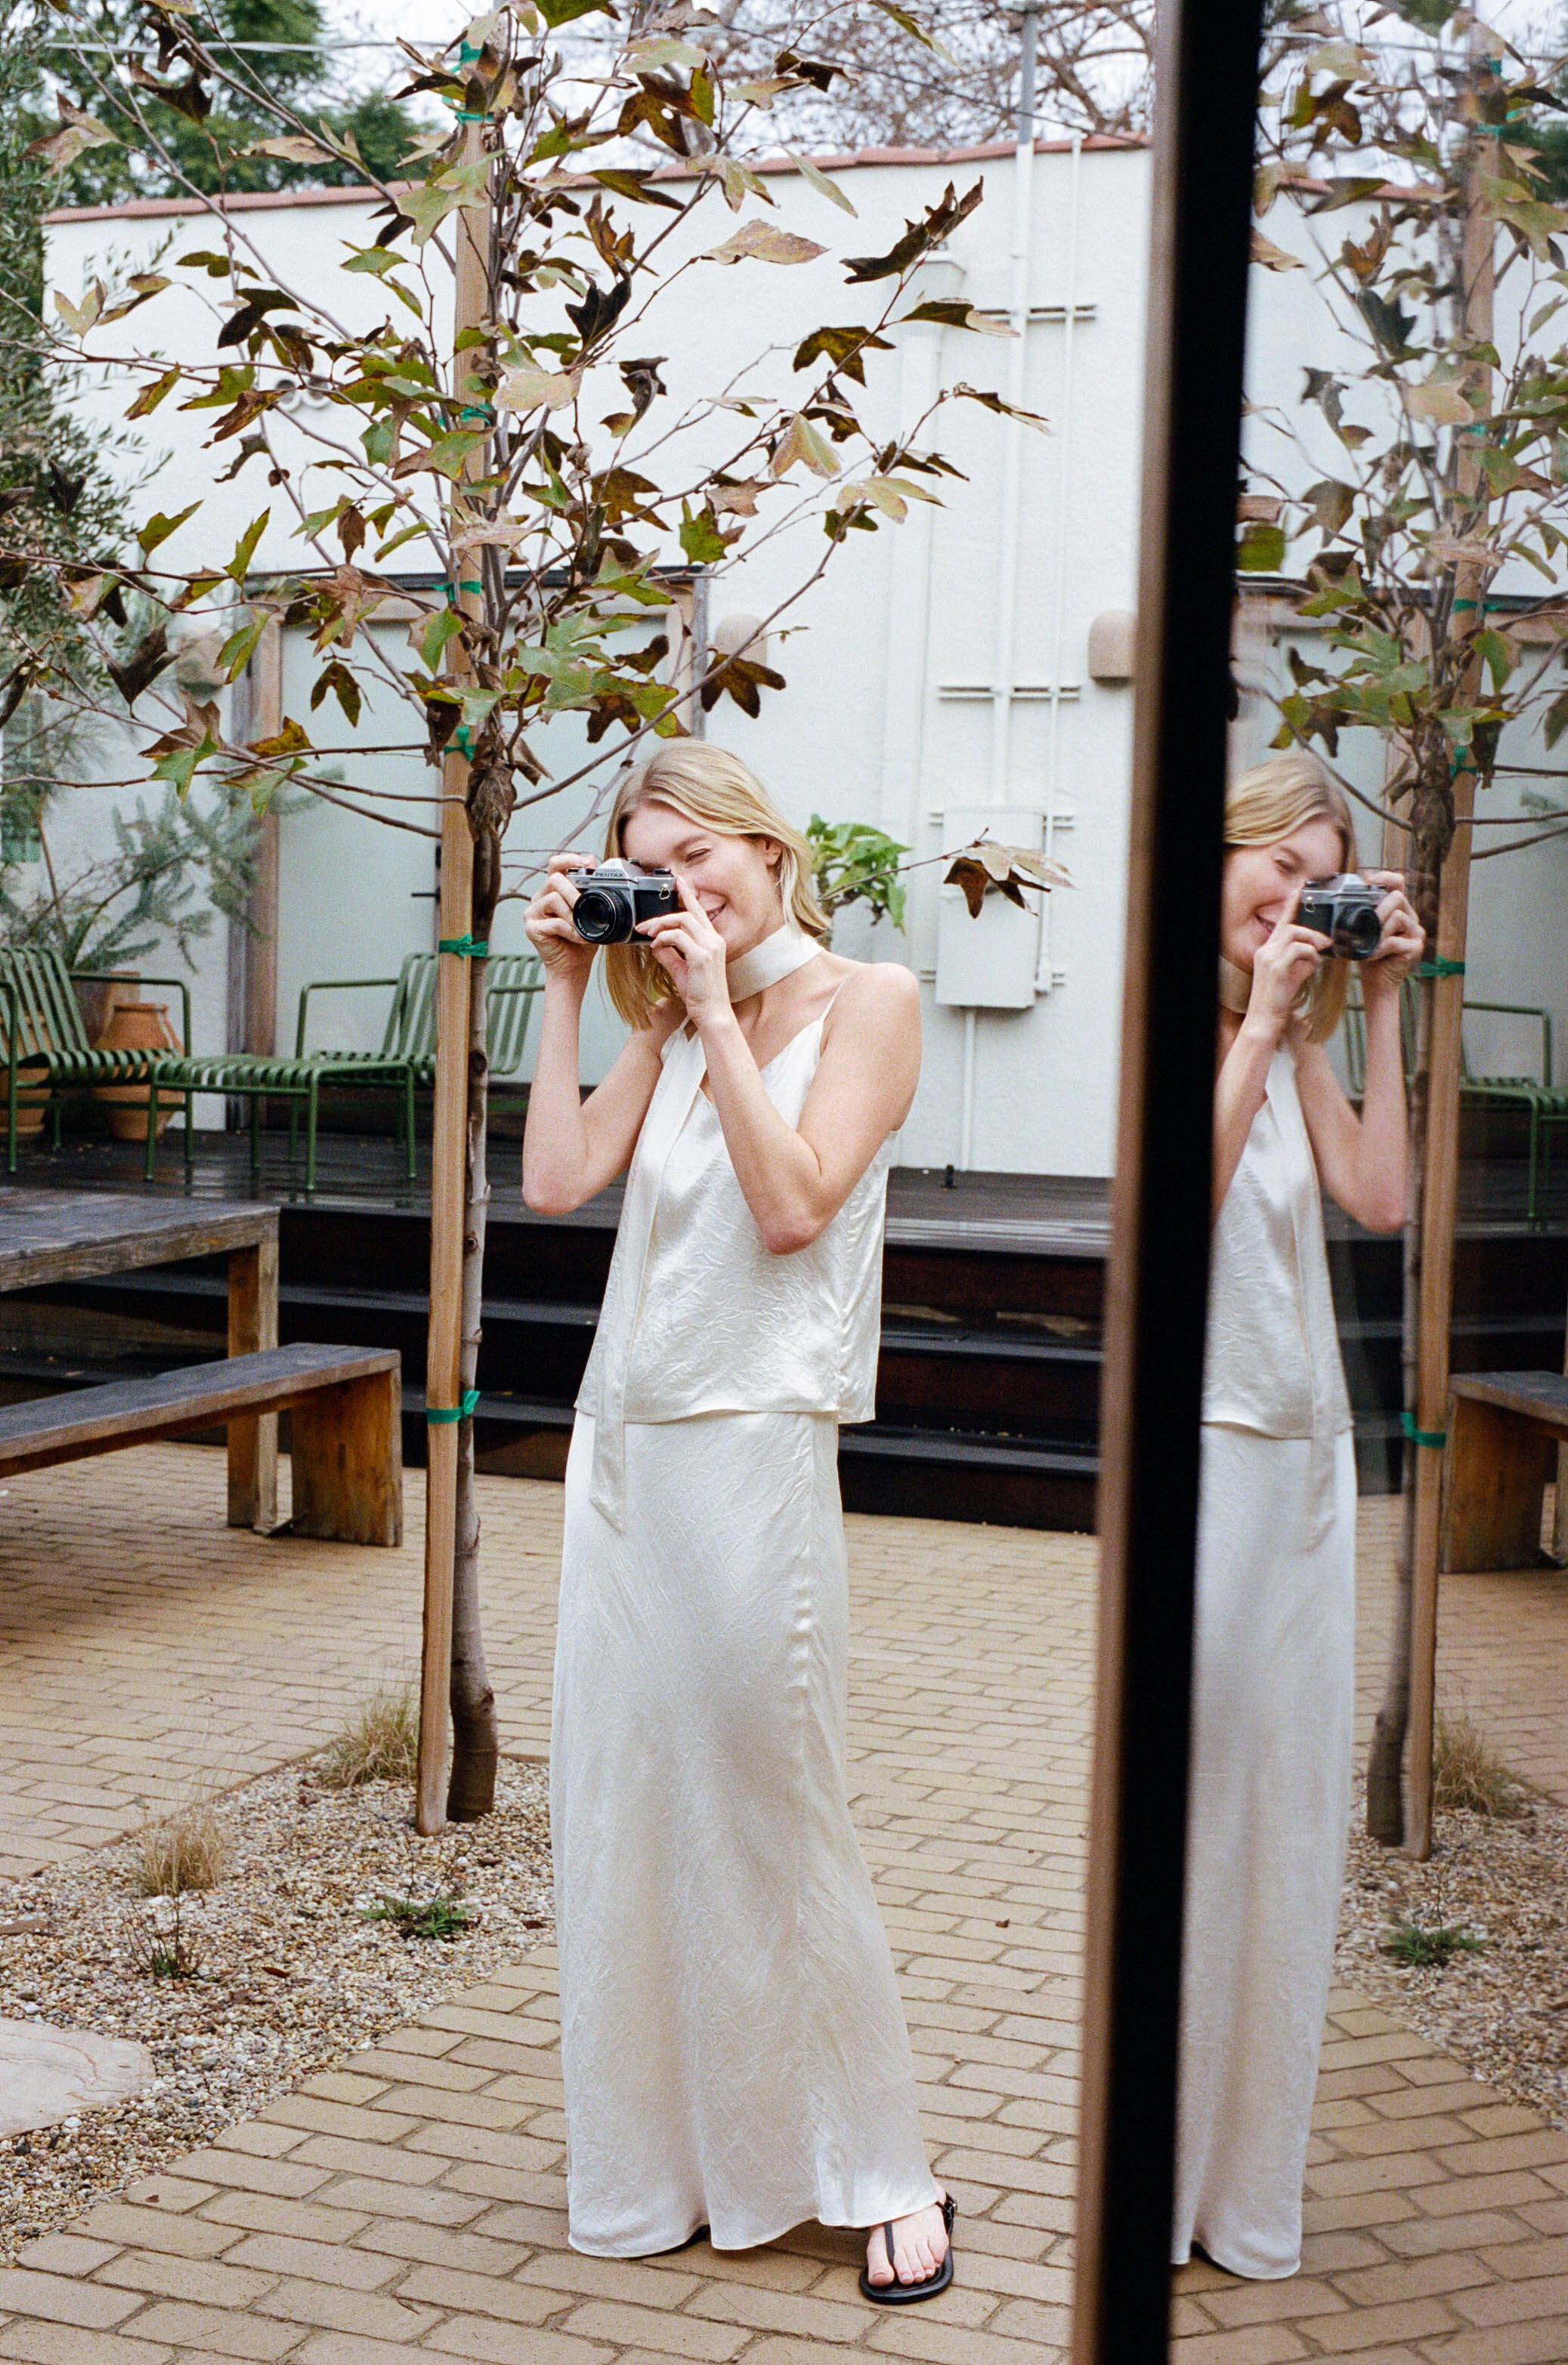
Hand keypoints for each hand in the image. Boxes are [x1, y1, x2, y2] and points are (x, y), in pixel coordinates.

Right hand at [524, 851, 596, 987]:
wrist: (574, 966)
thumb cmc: (582, 939)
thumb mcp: (592, 910)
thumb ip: (591, 886)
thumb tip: (592, 859)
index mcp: (553, 890)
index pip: (555, 864)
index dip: (568, 858)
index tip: (586, 862)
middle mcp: (540, 897)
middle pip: (554, 879)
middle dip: (574, 892)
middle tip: (585, 906)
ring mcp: (533, 912)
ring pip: (553, 898)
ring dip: (573, 915)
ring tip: (581, 928)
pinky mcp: (531, 928)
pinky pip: (553, 922)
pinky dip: (570, 930)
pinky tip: (577, 938)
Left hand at [636, 872, 731, 1028]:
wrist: (712, 1014)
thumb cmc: (701, 995)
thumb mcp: (680, 971)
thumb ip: (669, 955)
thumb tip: (655, 944)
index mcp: (713, 941)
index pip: (699, 912)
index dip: (688, 895)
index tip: (677, 882)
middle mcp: (714, 940)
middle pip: (687, 913)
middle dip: (662, 915)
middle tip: (644, 925)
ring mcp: (710, 947)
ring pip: (682, 921)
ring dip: (661, 925)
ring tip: (648, 934)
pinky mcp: (701, 957)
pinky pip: (677, 937)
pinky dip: (663, 939)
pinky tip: (656, 947)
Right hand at [1244, 888, 1328, 1043]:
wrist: (1265, 1020)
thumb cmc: (1278, 1000)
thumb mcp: (1294, 975)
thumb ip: (1304, 960)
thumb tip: (1319, 951)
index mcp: (1268, 949)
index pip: (1282, 922)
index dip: (1292, 905)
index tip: (1302, 891)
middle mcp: (1265, 950)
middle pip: (1288, 924)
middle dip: (1311, 926)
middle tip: (1328, 936)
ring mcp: (1268, 958)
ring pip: (1294, 933)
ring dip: (1313, 940)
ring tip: (1325, 949)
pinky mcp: (1275, 968)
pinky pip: (1297, 950)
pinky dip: (1310, 954)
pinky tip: (1315, 963)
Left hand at [1361, 871, 1423, 994]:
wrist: (1377, 982)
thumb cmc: (1368, 954)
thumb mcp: (1362, 931)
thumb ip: (1361, 915)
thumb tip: (1342, 901)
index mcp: (1398, 909)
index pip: (1398, 883)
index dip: (1385, 877)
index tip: (1367, 878)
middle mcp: (1410, 917)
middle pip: (1398, 897)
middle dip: (1378, 908)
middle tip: (1364, 923)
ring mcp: (1415, 932)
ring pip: (1397, 917)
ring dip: (1377, 931)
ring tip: (1366, 944)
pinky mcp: (1415, 948)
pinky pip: (1394, 941)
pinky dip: (1378, 948)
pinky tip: (1370, 955)